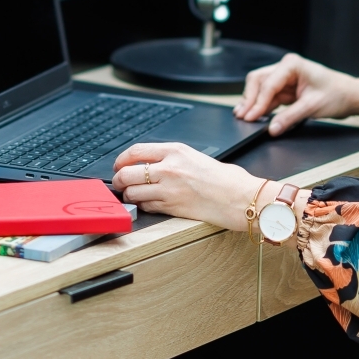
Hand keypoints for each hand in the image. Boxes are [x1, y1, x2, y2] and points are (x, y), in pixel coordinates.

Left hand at [111, 141, 261, 231]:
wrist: (239, 197)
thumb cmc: (224, 179)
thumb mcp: (195, 157)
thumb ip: (171, 159)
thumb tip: (149, 164)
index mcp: (175, 151)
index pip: (135, 151)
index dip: (121, 160)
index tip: (118, 165)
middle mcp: (169, 168)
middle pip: (127, 173)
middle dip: (119, 180)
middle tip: (119, 183)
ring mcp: (169, 189)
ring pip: (132, 193)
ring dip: (129, 196)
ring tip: (133, 196)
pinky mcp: (172, 207)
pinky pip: (146, 207)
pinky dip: (143, 207)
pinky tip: (148, 204)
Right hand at [235, 54, 358, 135]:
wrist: (351, 96)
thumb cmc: (337, 94)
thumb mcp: (312, 107)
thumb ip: (289, 118)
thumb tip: (272, 128)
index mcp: (292, 65)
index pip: (268, 84)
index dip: (257, 102)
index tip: (250, 116)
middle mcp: (286, 68)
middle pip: (258, 81)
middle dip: (249, 99)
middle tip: (242, 116)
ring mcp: (285, 78)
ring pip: (261, 88)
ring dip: (253, 102)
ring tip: (243, 117)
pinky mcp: (287, 89)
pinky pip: (269, 96)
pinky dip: (262, 106)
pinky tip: (255, 115)